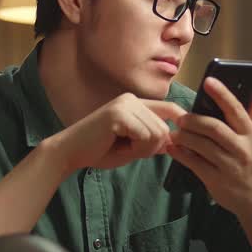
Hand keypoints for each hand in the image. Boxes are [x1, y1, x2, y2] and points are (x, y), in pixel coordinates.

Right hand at [47, 93, 186, 173]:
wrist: (69, 152)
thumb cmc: (99, 150)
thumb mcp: (132, 146)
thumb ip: (152, 140)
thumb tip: (175, 140)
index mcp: (135, 103)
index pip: (169, 109)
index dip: (181, 122)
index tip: (182, 141)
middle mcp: (132, 99)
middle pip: (165, 127)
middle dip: (152, 147)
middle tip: (130, 151)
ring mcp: (125, 105)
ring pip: (157, 133)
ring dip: (144, 149)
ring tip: (122, 148)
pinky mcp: (119, 114)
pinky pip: (145, 136)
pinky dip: (137, 148)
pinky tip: (119, 147)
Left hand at [169, 77, 251, 225]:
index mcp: (251, 134)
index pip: (236, 110)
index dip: (222, 94)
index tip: (209, 82)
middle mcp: (242, 149)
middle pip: (214, 128)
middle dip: (194, 120)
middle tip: (181, 118)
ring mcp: (229, 166)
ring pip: (202, 145)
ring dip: (185, 136)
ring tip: (176, 132)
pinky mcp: (216, 180)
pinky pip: (194, 163)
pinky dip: (180, 154)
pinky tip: (173, 148)